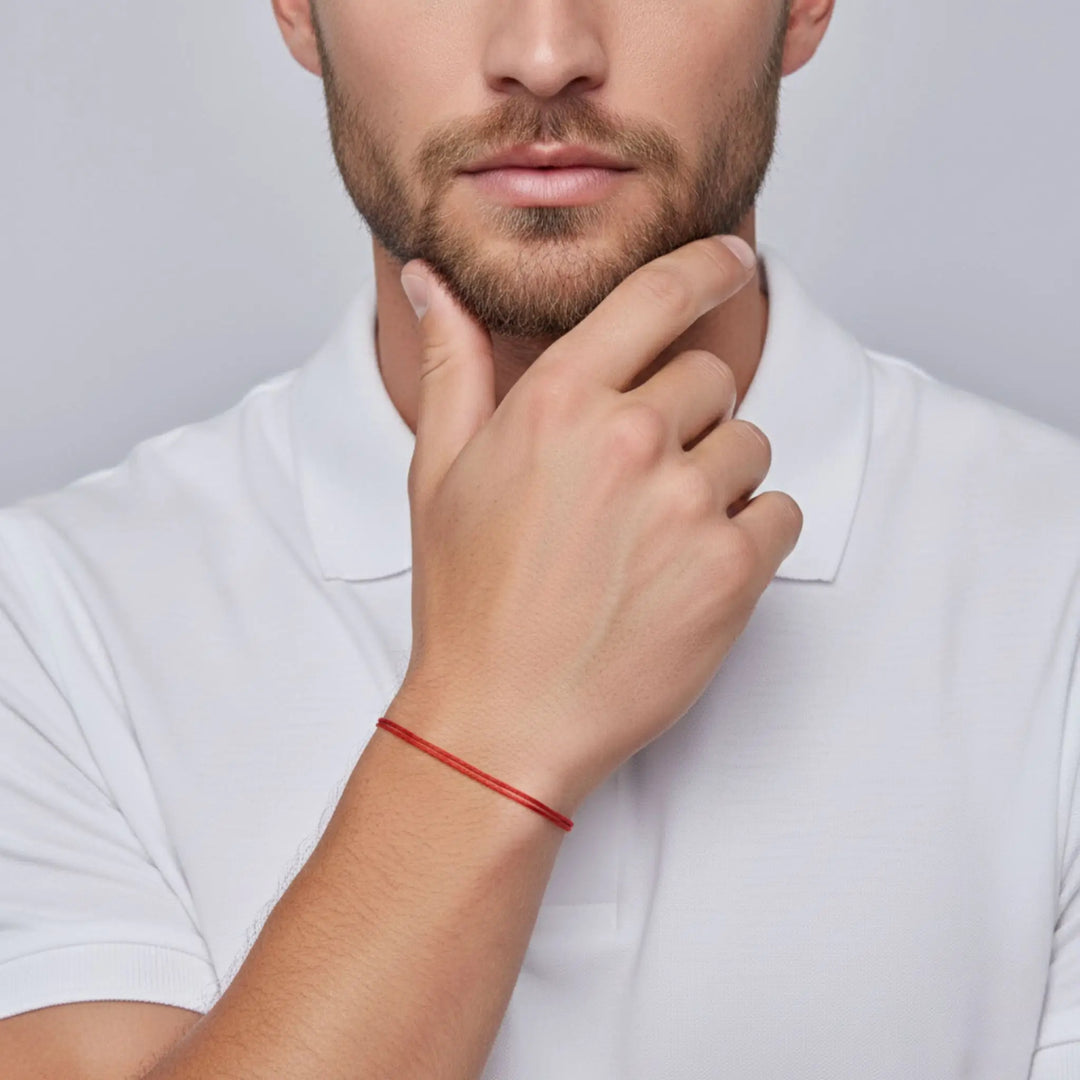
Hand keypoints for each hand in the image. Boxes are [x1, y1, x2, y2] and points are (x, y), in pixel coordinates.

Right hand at [387, 236, 802, 817]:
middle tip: (637, 482)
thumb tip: (427, 281)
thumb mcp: (439, 473)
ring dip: (716, 481)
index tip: (734, 258)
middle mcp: (628, 438)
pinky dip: (750, 536)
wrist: (503, 720)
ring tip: (654, 540)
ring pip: (750, 447)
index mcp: (558, 402)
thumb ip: (453, 364)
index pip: (658, 294)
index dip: (707, 265)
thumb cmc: (468, 601)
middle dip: (687, 417)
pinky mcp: (733, 570)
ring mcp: (686, 505)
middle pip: (711, 379)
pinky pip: (781, 513)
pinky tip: (688, 573)